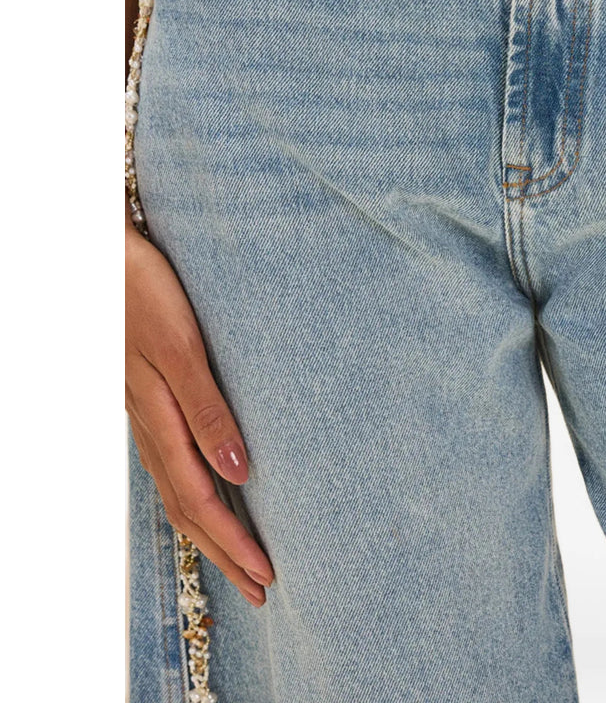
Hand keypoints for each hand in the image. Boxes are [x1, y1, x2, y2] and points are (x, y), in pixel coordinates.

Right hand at [126, 221, 273, 606]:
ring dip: (212, 528)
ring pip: (179, 488)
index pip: (201, 502)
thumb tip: (239, 473)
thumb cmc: (141, 292)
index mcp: (160, 421)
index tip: (266, 577)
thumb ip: (207, 409)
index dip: (233, 544)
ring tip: (241, 557)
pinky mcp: (149, 396)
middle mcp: (152, 426)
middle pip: (189, 507)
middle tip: (261, 589)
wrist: (100, 256)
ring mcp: (147, 413)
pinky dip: (194, 493)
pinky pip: (172, 461)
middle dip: (224, 552)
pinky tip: (211, 491)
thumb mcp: (179, 349)